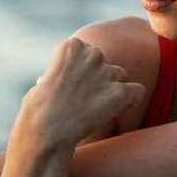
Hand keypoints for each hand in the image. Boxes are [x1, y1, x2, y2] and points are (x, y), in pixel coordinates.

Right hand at [21, 36, 146, 148]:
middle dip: (99, 79)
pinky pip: (137, 91)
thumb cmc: (39, 110)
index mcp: (72, 46)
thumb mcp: (45, 80)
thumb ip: (64, 72)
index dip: (83, 71)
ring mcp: (108, 72)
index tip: (73, 87)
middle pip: (106, 62)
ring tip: (95, 109)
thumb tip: (65, 77)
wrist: (45, 130)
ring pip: (121, 76)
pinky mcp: (120, 93)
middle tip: (85, 101)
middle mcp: (93, 54)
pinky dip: (130, 101)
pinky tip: (115, 112)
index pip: (88, 52)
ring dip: (112, 90)